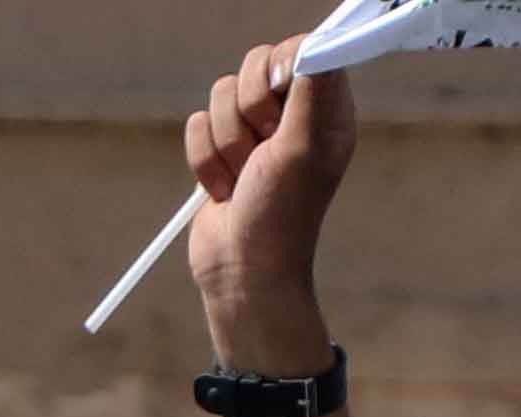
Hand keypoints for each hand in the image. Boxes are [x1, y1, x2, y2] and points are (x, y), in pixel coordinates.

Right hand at [183, 35, 351, 363]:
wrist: (241, 269)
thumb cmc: (281, 215)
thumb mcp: (303, 149)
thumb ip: (311, 90)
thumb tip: (316, 43)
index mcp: (324, 109)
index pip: (302, 48)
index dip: (281, 66)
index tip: (277, 101)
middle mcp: (292, 114)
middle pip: (254, 64)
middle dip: (248, 114)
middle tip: (262, 151)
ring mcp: (253, 132)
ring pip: (220, 94)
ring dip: (226, 144)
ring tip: (243, 178)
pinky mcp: (220, 149)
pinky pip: (196, 124)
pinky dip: (204, 161)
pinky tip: (223, 189)